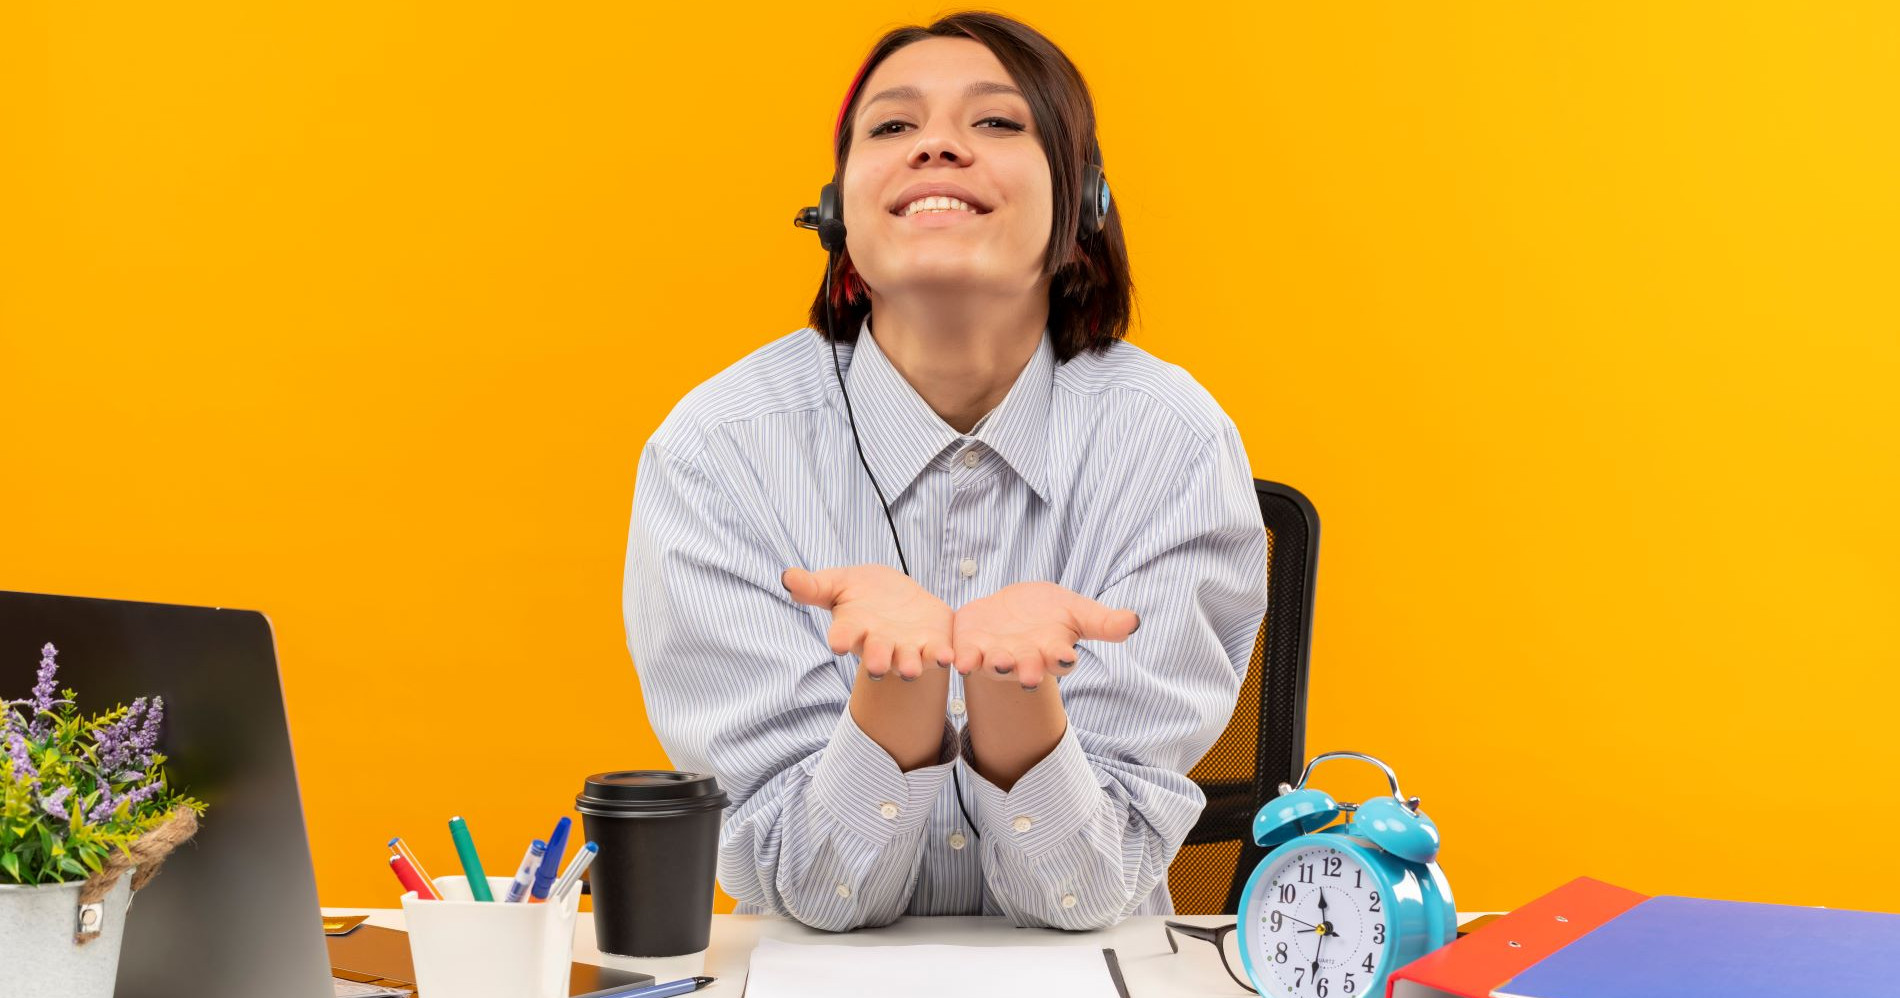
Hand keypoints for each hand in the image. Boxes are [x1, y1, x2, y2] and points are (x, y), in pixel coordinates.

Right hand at [782, 564, 954, 680]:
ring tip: (911, 670)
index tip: (838, 642)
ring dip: (909, 666)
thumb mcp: (838, 583)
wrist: (900, 599)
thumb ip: (814, 586)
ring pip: (907, 662)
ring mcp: (907, 647)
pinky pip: (938, 654)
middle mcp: (879, 644)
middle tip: (877, 666)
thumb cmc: (863, 594)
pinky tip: (950, 656)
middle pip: (877, 655)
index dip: (841, 639)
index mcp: (854, 628)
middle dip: (877, 660)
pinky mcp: (933, 644)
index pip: (843, 636)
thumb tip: (787, 576)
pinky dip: (944, 657)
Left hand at [950, 581, 1138, 688]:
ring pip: (994, 665)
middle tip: (1029, 674)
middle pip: (1027, 668)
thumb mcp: (1077, 612)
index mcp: (1051, 652)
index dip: (1062, 660)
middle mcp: (1024, 660)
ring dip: (995, 666)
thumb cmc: (1049, 616)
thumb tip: (1135, 622)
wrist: (1011, 609)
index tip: (1065, 657)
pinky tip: (956, 659)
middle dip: (1027, 670)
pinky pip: (963, 656)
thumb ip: (1102, 622)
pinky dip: (961, 659)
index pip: (1060, 660)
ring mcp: (995, 655)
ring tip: (998, 662)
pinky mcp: (969, 645)